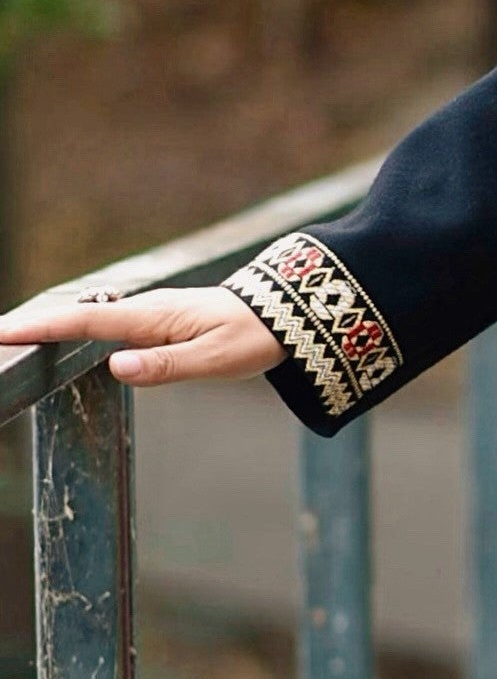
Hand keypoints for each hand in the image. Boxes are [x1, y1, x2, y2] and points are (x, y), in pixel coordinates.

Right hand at [0, 286, 282, 387]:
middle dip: (29, 325)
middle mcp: (143, 312)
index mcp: (151, 318)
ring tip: (10, 338)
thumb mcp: (215, 359)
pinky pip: (104, 325)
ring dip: (47, 326)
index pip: (82, 324)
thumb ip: (166, 365)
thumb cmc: (253, 337)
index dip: (39, 328)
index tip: (1, 333)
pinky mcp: (155, 322)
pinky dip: (73, 329)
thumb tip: (116, 366)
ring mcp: (147, 315)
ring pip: (86, 319)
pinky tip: (58, 337)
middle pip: (73, 317)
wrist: (285, 314)